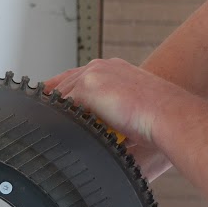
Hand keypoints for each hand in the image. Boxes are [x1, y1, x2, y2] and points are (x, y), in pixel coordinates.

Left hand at [48, 59, 186, 180]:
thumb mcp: (131, 114)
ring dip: (51, 112)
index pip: (78, 78)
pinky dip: (55, 117)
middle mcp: (102, 68)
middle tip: (38, 118)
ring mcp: (93, 75)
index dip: (62, 92)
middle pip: (63, 82)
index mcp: (114, 71)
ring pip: (59, 94)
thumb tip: (100, 139)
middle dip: (51, 101)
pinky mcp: (88, 87)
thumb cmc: (160, 120)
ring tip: (41, 130)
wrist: (169, 115)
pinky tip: (49, 130)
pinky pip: (61, 103)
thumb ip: (110, 117)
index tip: (51, 104)